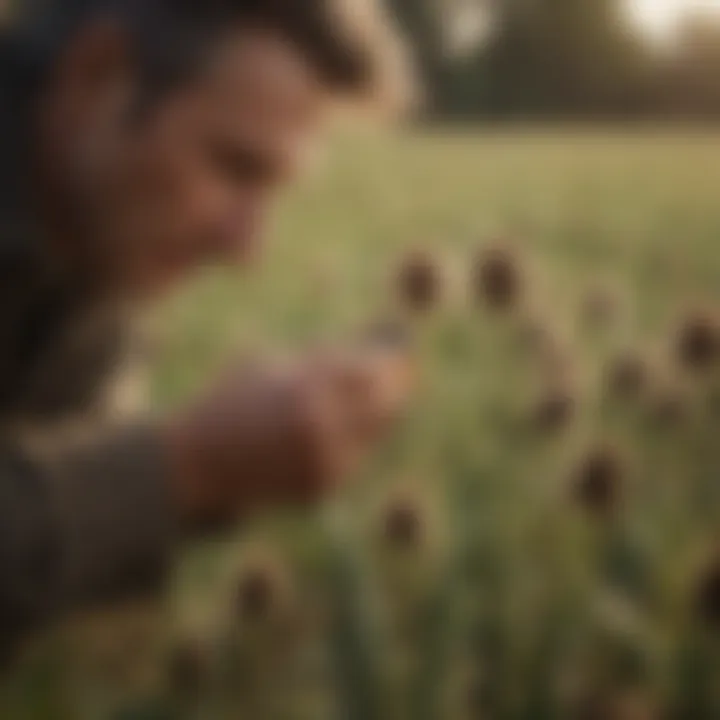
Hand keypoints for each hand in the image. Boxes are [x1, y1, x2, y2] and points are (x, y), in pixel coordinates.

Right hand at [163, 347, 413, 528]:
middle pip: (385, 404)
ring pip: (374, 433)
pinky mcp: (322, 487)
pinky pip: (354, 456)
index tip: (399, 352)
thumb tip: (367, 349)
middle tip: (403, 374)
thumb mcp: (271, 365)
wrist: (198, 462)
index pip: (374, 372)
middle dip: (395, 387)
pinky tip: (345, 427)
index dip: (391, 361)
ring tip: (374, 397)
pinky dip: (356, 439)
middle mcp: (323, 428)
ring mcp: (324, 461)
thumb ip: (318, 360)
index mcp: (308, 389)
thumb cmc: (230, 401)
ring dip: (377, 413)